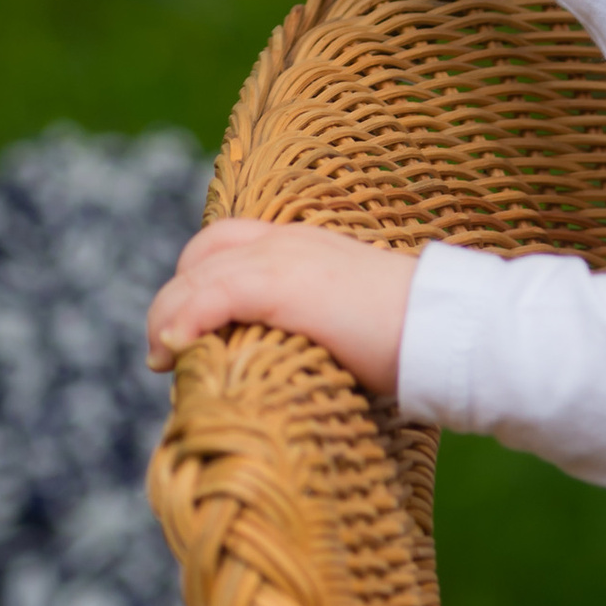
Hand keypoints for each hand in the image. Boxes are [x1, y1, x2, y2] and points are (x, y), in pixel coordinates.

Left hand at [147, 217, 416, 393]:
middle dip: (172, 303)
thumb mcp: (347, 322)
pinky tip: (175, 351)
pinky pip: (210, 296)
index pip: (225, 244)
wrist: (443, 328)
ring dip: (166, 318)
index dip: (196, 282)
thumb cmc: (410, 339)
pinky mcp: (280, 284)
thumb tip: (281, 364)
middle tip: (166, 353)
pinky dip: (181, 322)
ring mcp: (282, 258)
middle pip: (200, 257)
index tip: (188, 331)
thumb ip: (310, 326)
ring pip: (195, 278)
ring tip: (162, 362)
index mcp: (303, 244)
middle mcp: (286, 241)